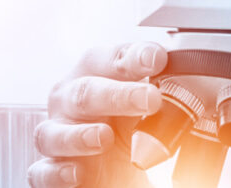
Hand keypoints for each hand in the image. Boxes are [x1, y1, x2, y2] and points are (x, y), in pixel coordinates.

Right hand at [29, 41, 167, 187]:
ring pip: (53, 133)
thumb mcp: (149, 110)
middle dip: (117, 95)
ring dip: (78, 135)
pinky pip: (43, 172)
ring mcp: (56, 137)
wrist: (114, 169)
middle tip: (150, 99)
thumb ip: (161, 90)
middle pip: (84, 93)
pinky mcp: (50, 172)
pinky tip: (76, 172)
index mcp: (93, 77)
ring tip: (104, 137)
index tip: (157, 59)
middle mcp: (69, 103)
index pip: (108, 60)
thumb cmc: (127, 130)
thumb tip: (187, 78)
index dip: (131, 57)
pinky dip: (57, 172)